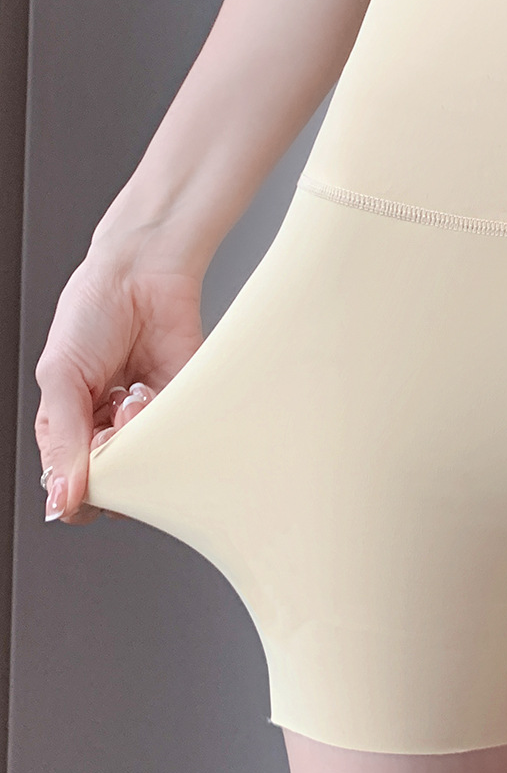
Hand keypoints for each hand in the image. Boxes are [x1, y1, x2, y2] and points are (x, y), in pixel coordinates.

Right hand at [34, 254, 203, 523]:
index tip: (86, 471)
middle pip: (116, 483)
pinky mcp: (182, 408)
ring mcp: (148, 422)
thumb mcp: (61, 377)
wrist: (143, 274)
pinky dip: (165, 420)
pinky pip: (181, 439)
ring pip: (150, 465)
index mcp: (70, 427)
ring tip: (131, 396)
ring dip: (139, 435)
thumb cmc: (92, 315)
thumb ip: (61, 440)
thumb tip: (58, 499)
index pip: (72, 487)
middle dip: (114, 459)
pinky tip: (150, 389)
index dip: (81, 489)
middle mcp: (109, 430)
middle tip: (110, 426)